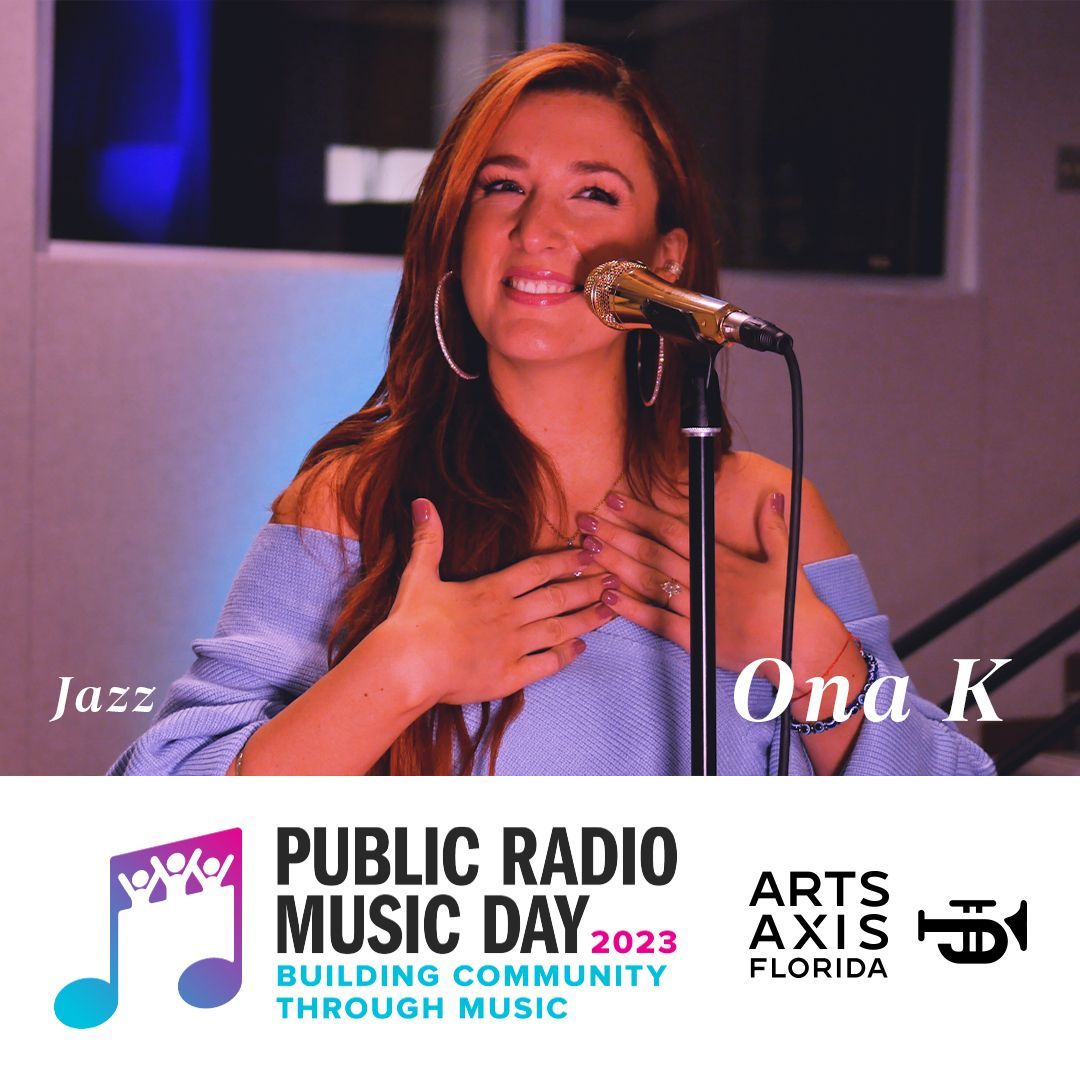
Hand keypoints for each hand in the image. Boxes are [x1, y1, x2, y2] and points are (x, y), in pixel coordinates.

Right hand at [385, 498, 615, 706]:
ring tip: (611, 610)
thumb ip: (428, 539)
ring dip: (587, 619)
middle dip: (589, 587)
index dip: (566, 560)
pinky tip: (581, 648)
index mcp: (491, 590)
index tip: (590, 552)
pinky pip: (547, 665)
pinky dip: (566, 656)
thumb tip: (422, 502)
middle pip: (558, 597)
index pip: (538, 569)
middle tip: (614, 579)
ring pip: (560, 629)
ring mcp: (513, 648)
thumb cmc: (411, 622)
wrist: (407, 667)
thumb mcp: (418, 574)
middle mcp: (509, 616)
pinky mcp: (510, 676)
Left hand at [579, 490, 848, 685]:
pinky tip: (606, 596)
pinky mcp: (695, 638)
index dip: (642, 513)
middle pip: (652, 552)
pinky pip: (656, 621)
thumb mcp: (784, 559)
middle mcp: (704, 581)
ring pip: (648, 582)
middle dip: (617, 533)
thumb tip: (775, 496)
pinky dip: (630, 609)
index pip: (673, 529)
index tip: (617, 499)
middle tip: (586, 519)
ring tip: (588, 549)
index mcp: (721, 559)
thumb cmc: (792, 605)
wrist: (800, 648)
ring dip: (615, 564)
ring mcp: (697, 609)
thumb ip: (773, 526)